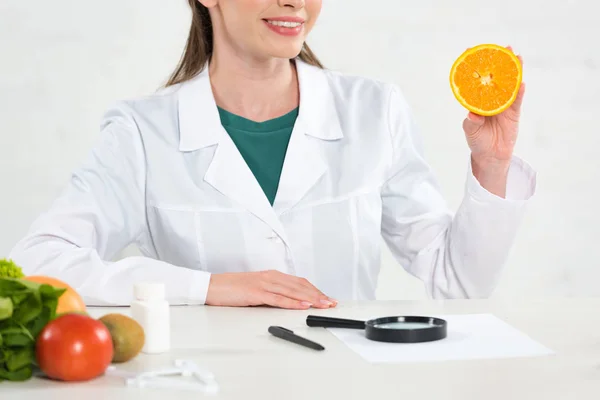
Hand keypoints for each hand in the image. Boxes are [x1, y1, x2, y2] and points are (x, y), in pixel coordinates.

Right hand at [205, 270, 336, 309]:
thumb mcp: (257, 290)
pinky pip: (278, 298)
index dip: (315, 290)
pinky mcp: (256, 292)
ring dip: (310, 298)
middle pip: (300, 285)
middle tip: (331, 303)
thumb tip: (288, 302)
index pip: (299, 282)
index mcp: (272, 275)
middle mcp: (270, 277)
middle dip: (318, 295)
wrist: (212, 286)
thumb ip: (272, 293)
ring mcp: (264, 284)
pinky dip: (292, 302)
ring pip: (292, 291)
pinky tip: (302, 305)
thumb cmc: (232, 289)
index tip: (326, 298)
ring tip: (323, 305)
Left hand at [462, 46, 524, 196]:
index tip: (471, 50)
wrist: (491, 156)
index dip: (474, 67)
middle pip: (496, 77)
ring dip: (514, 71)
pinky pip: (517, 100)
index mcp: (477, 101)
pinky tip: (521, 81)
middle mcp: (491, 99)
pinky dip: (519, 91)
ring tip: (517, 57)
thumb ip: (471, 122)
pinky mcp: (513, 113)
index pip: (475, 81)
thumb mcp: (471, 131)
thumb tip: (472, 115)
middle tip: (504, 47)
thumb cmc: (477, 141)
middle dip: (499, 62)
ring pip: (509, 84)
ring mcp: (503, 104)